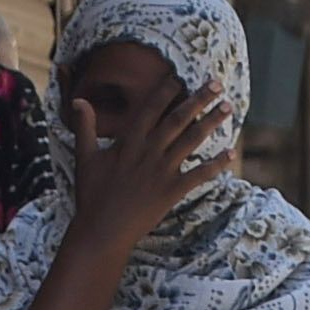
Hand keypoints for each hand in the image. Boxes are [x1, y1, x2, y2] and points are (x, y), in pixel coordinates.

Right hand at [63, 81, 237, 260]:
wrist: (102, 231)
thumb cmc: (91, 195)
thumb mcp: (84, 158)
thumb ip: (84, 127)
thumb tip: (78, 100)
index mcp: (128, 142)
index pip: (151, 109)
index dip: (166, 91)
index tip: (180, 77)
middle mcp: (148, 152)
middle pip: (178, 119)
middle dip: (199, 99)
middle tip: (217, 83)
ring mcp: (162, 171)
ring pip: (192, 140)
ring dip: (211, 122)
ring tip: (228, 107)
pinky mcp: (172, 191)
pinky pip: (199, 174)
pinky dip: (216, 164)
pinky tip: (231, 152)